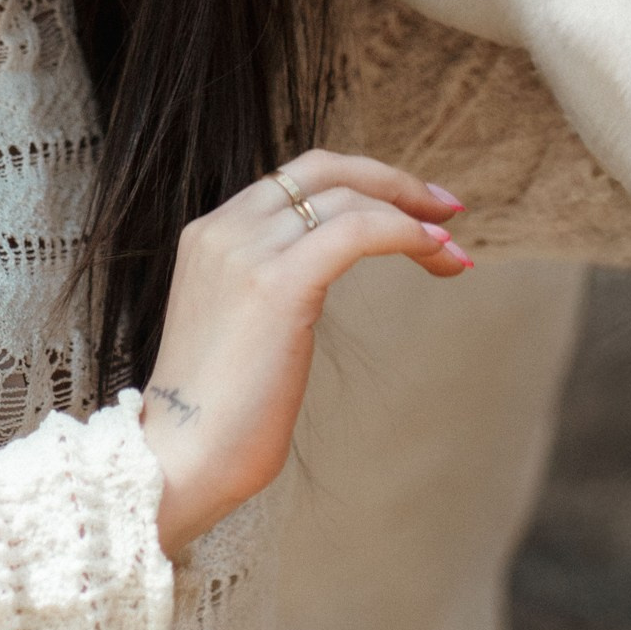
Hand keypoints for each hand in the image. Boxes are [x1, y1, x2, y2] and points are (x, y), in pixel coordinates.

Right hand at [139, 150, 471, 558]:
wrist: (177, 461)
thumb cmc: (213, 416)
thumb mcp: (235, 326)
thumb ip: (265, 286)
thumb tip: (315, 281)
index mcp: (210, 234)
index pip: (294, 180)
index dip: (359, 184)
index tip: (409, 209)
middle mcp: (225, 229)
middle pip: (324, 169)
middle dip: (391, 180)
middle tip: (445, 209)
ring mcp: (247, 251)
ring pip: (348, 198)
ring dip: (412, 214)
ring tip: (452, 248)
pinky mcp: (278, 284)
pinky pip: (358, 231)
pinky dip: (406, 234)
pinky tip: (437, 256)